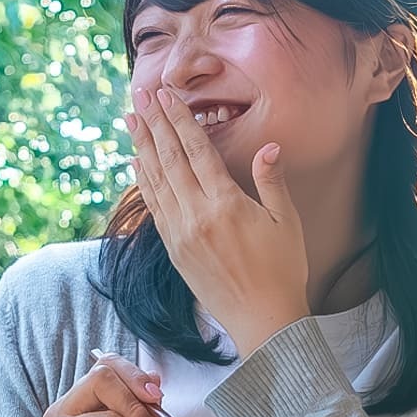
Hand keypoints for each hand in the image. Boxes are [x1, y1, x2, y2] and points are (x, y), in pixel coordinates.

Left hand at [129, 84, 307, 355]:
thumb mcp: (286, 222)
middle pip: (169, 159)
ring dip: (141, 146)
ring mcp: (180, 233)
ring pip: (155, 180)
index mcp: (225, 204)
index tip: (165, 96)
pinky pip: (154, 206)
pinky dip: (143, 180)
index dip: (179, 120)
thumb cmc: (283, 271)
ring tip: (130, 120)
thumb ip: (272, 182)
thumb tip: (270, 146)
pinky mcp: (174, 250)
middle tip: (140, 95)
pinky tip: (136, 163)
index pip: (196, 151)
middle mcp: (196, 216)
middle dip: (154, 124)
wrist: (263, 321)